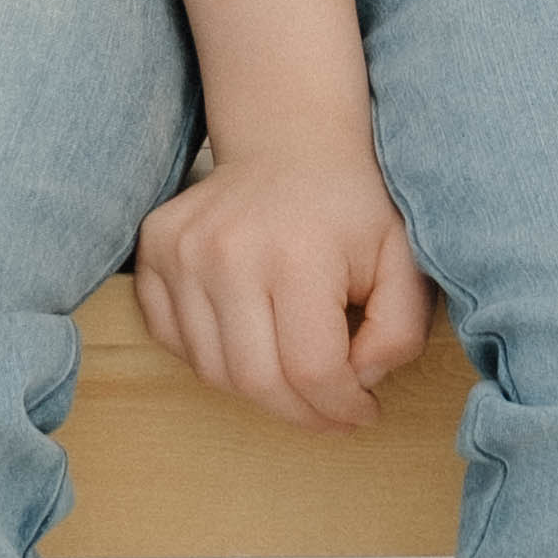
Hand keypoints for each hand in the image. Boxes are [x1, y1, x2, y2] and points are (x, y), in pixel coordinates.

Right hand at [132, 132, 433, 433]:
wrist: (290, 143)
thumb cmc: (352, 208)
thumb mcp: (404, 261)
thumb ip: (400, 331)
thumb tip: (359, 383)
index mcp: (297, 254)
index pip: (312, 370)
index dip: (342, 408)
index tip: (363, 409)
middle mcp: (229, 252)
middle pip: (257, 382)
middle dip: (302, 414)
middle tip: (330, 411)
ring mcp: (182, 251)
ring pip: (212, 371)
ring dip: (258, 391)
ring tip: (294, 376)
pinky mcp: (153, 251)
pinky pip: (173, 341)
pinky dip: (212, 358)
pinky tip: (250, 342)